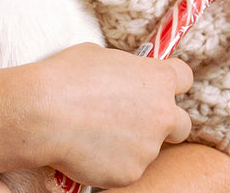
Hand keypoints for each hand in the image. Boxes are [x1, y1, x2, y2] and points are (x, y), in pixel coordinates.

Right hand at [23, 44, 192, 190]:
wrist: (45, 113)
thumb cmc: (67, 76)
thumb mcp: (99, 56)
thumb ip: (124, 71)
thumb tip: (123, 81)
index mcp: (156, 79)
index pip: (184, 77)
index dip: (171, 80)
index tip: (157, 84)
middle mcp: (161, 114)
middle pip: (181, 123)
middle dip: (164, 122)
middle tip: (135, 118)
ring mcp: (149, 148)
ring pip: (148, 147)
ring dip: (131, 141)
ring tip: (95, 130)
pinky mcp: (132, 173)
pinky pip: (127, 167)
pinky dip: (112, 160)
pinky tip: (88, 147)